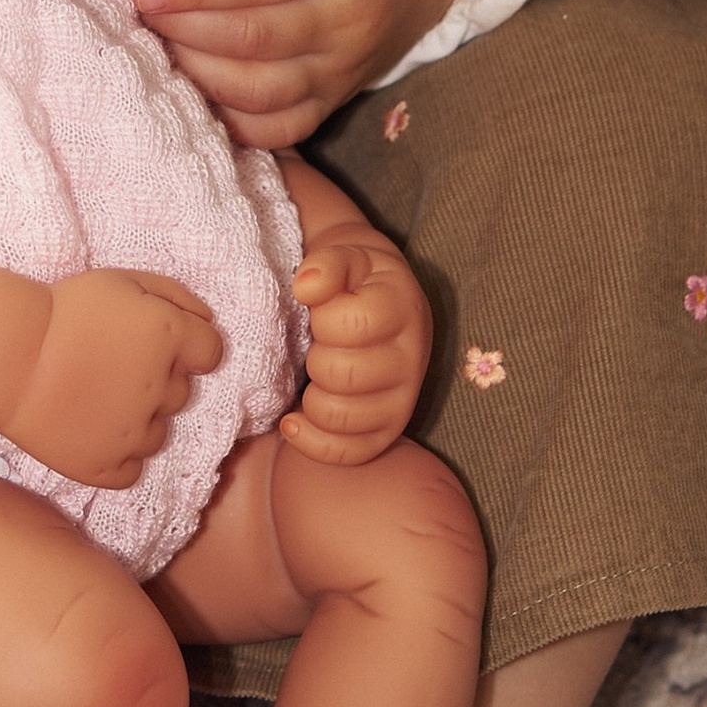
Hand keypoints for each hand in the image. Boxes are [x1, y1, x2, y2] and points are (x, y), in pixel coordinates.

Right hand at [5, 270, 222, 491]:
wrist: (6, 357)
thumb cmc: (63, 312)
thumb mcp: (121, 282)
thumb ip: (174, 296)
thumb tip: (208, 320)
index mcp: (169, 338)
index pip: (211, 352)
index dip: (188, 347)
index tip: (156, 344)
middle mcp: (162, 389)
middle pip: (181, 393)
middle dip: (156, 380)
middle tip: (111, 367)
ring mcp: (135, 434)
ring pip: (157, 433)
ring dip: (137, 419)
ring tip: (95, 400)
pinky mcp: (107, 467)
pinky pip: (131, 468)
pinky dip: (117, 455)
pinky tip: (90, 430)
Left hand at [130, 0, 492, 148]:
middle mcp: (349, 17)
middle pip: (255, 37)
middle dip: (183, 27)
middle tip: (137, 6)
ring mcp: (344, 66)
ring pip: (261, 91)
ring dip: (197, 73)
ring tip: (156, 40)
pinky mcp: (336, 96)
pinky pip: (279, 129)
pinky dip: (230, 119)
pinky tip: (195, 86)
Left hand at [281, 227, 430, 463]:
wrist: (380, 298)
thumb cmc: (355, 278)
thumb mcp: (344, 253)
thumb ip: (326, 263)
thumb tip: (306, 286)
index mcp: (403, 308)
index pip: (351, 324)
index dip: (323, 318)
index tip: (322, 311)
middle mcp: (412, 358)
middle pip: (342, 374)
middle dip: (315, 358)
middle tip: (318, 346)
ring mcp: (404, 399)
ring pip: (343, 417)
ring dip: (313, 397)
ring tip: (313, 378)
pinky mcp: (390, 429)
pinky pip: (350, 453)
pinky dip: (313, 442)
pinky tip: (294, 420)